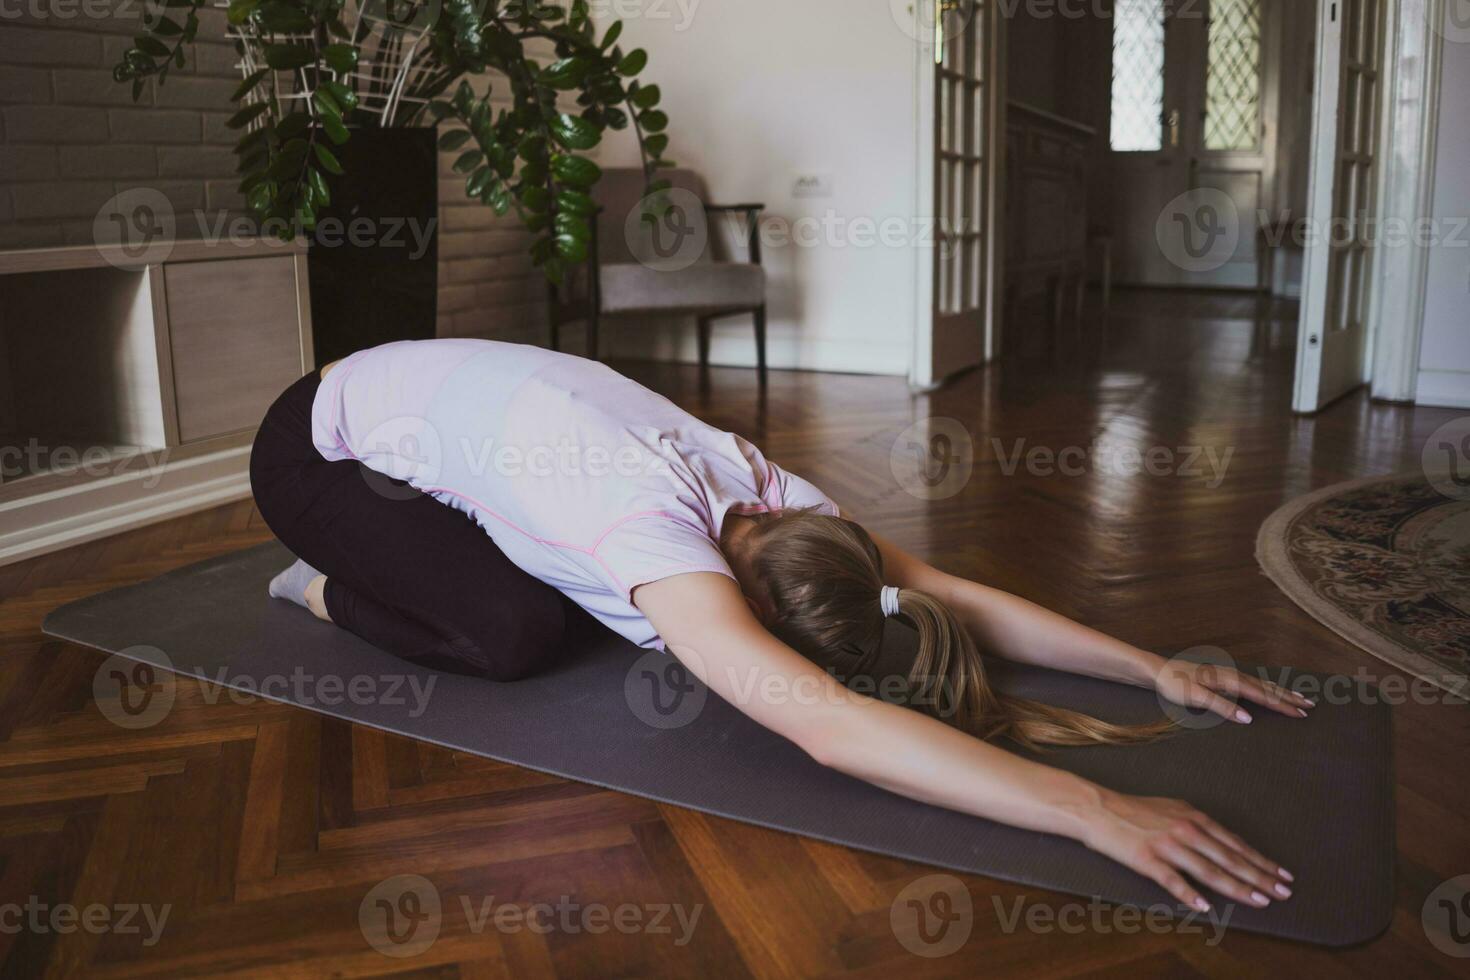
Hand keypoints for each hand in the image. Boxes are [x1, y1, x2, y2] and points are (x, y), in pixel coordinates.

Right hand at [1082, 790, 1292, 911]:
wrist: (1097, 807)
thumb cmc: (1132, 808)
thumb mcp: (1170, 808)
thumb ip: (1195, 824)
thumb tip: (1219, 842)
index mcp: (1193, 817)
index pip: (1235, 843)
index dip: (1260, 860)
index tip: (1281, 874)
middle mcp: (1185, 830)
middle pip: (1230, 858)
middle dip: (1260, 876)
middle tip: (1284, 892)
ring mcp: (1167, 845)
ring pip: (1209, 870)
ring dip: (1237, 887)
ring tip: (1259, 900)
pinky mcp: (1147, 859)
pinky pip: (1173, 880)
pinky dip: (1190, 894)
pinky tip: (1205, 906)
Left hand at [1154, 658, 1313, 724]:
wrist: (1158, 671)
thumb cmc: (1174, 685)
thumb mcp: (1196, 698)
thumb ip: (1222, 707)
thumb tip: (1248, 719)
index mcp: (1229, 681)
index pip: (1262, 696)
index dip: (1282, 705)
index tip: (1301, 713)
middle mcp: (1233, 675)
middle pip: (1267, 688)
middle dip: (1289, 697)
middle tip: (1311, 706)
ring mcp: (1229, 675)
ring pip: (1262, 684)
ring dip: (1281, 691)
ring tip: (1300, 697)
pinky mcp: (1223, 678)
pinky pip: (1253, 683)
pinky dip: (1267, 688)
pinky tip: (1270, 690)